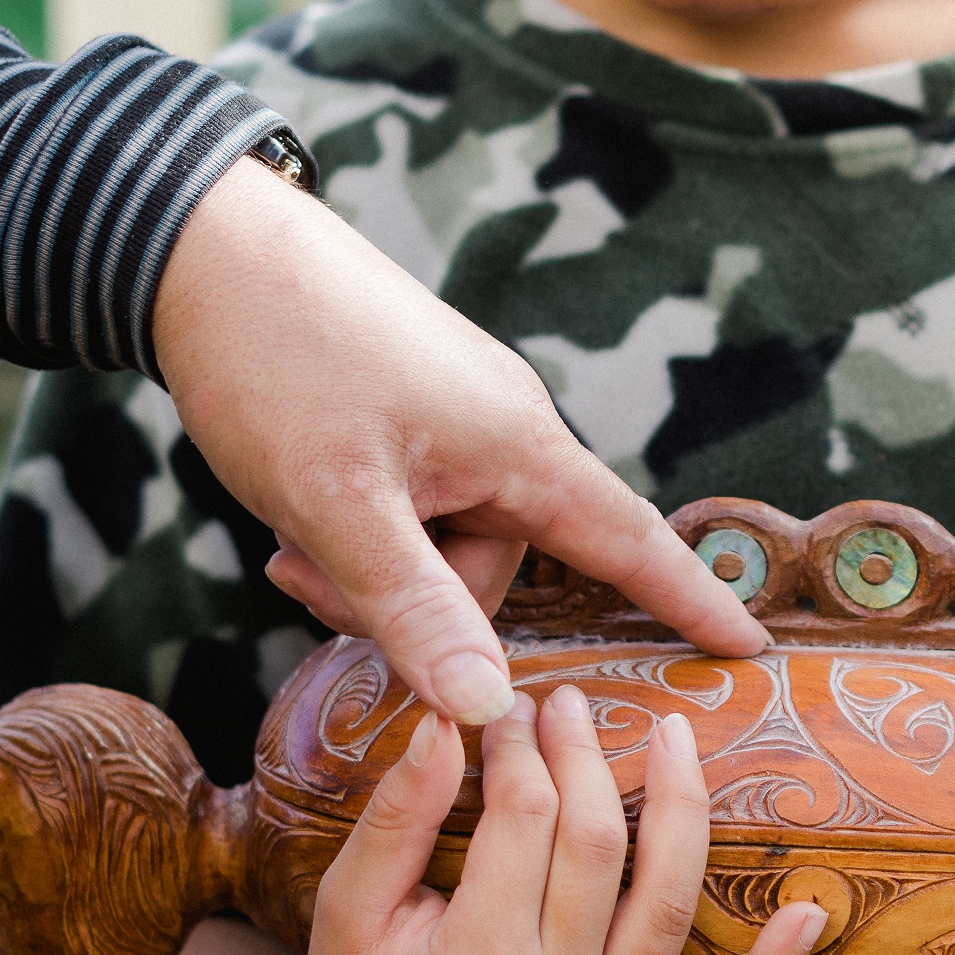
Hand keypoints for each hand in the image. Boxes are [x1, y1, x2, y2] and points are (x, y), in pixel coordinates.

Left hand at [156, 159, 768, 724]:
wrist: (203, 245)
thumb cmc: (278, 362)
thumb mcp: (340, 507)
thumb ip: (417, 610)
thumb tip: (492, 709)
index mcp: (517, 445)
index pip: (629, 541)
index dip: (690, 601)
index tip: (751, 652)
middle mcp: (504, 429)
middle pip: (496, 571)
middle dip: (410, 602)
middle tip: (308, 577)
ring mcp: (454, 418)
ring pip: (438, 547)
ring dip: (366, 570)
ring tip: (289, 542)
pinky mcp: (408, 412)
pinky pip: (408, 508)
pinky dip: (356, 530)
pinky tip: (291, 521)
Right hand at [268, 686, 823, 954]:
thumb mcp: (350, 905)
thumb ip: (400, 813)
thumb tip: (451, 716)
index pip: (521, 816)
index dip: (520, 747)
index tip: (511, 705)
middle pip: (598, 846)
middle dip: (586, 759)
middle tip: (571, 703)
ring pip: (668, 908)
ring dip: (683, 814)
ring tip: (678, 737)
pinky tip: (807, 912)